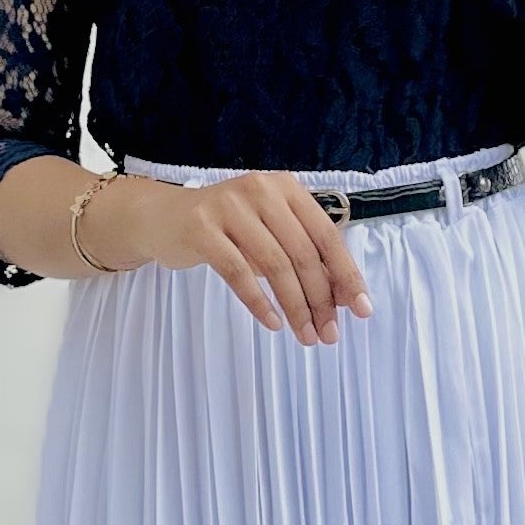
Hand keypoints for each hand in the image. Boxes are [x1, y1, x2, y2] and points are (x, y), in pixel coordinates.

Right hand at [144, 169, 371, 345]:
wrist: (164, 218)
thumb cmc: (226, 229)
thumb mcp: (269, 233)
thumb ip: (303, 256)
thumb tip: (343, 299)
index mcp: (286, 189)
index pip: (326, 235)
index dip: (346, 275)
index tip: (361, 310)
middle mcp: (261, 191)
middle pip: (303, 253)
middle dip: (320, 300)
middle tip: (328, 334)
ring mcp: (229, 207)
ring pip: (274, 265)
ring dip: (295, 307)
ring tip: (305, 335)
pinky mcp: (201, 228)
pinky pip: (238, 272)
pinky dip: (259, 302)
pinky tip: (273, 323)